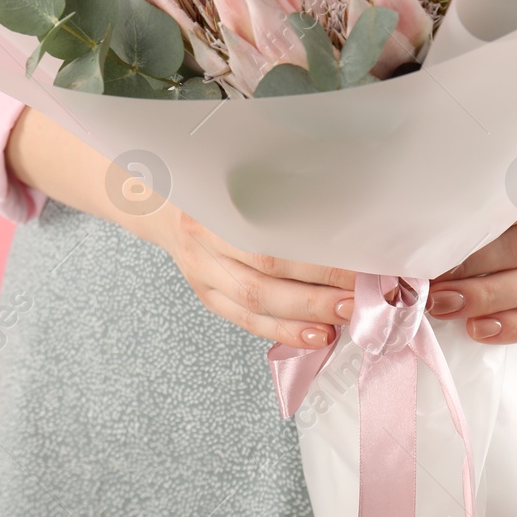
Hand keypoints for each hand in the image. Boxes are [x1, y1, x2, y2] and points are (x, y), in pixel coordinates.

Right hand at [156, 203, 355, 349]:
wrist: (157, 205)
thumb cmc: (208, 190)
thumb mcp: (234, 180)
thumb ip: (276, 197)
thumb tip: (341, 222)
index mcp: (211, 210)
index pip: (268, 242)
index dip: (314, 260)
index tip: (358, 264)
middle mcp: (203, 245)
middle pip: (262, 278)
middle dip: (315, 294)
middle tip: (358, 299)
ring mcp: (203, 275)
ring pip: (255, 305)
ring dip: (303, 317)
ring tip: (343, 321)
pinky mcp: (209, 297)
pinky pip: (246, 321)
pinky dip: (283, 332)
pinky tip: (315, 336)